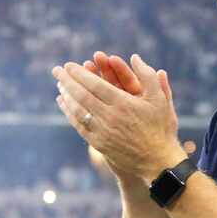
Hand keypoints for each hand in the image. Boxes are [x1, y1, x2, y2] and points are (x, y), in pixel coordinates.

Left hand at [53, 54, 186, 183]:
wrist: (156, 161)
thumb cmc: (160, 127)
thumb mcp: (160, 99)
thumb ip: (148, 76)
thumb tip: (134, 57)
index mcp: (123, 103)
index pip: (94, 84)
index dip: (79, 74)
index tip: (68, 65)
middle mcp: (109, 117)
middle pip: (81, 95)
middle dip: (67, 81)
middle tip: (56, 70)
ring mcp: (102, 132)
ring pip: (78, 110)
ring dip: (66, 95)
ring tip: (59, 84)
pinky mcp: (98, 143)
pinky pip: (79, 125)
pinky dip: (69, 112)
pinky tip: (64, 103)